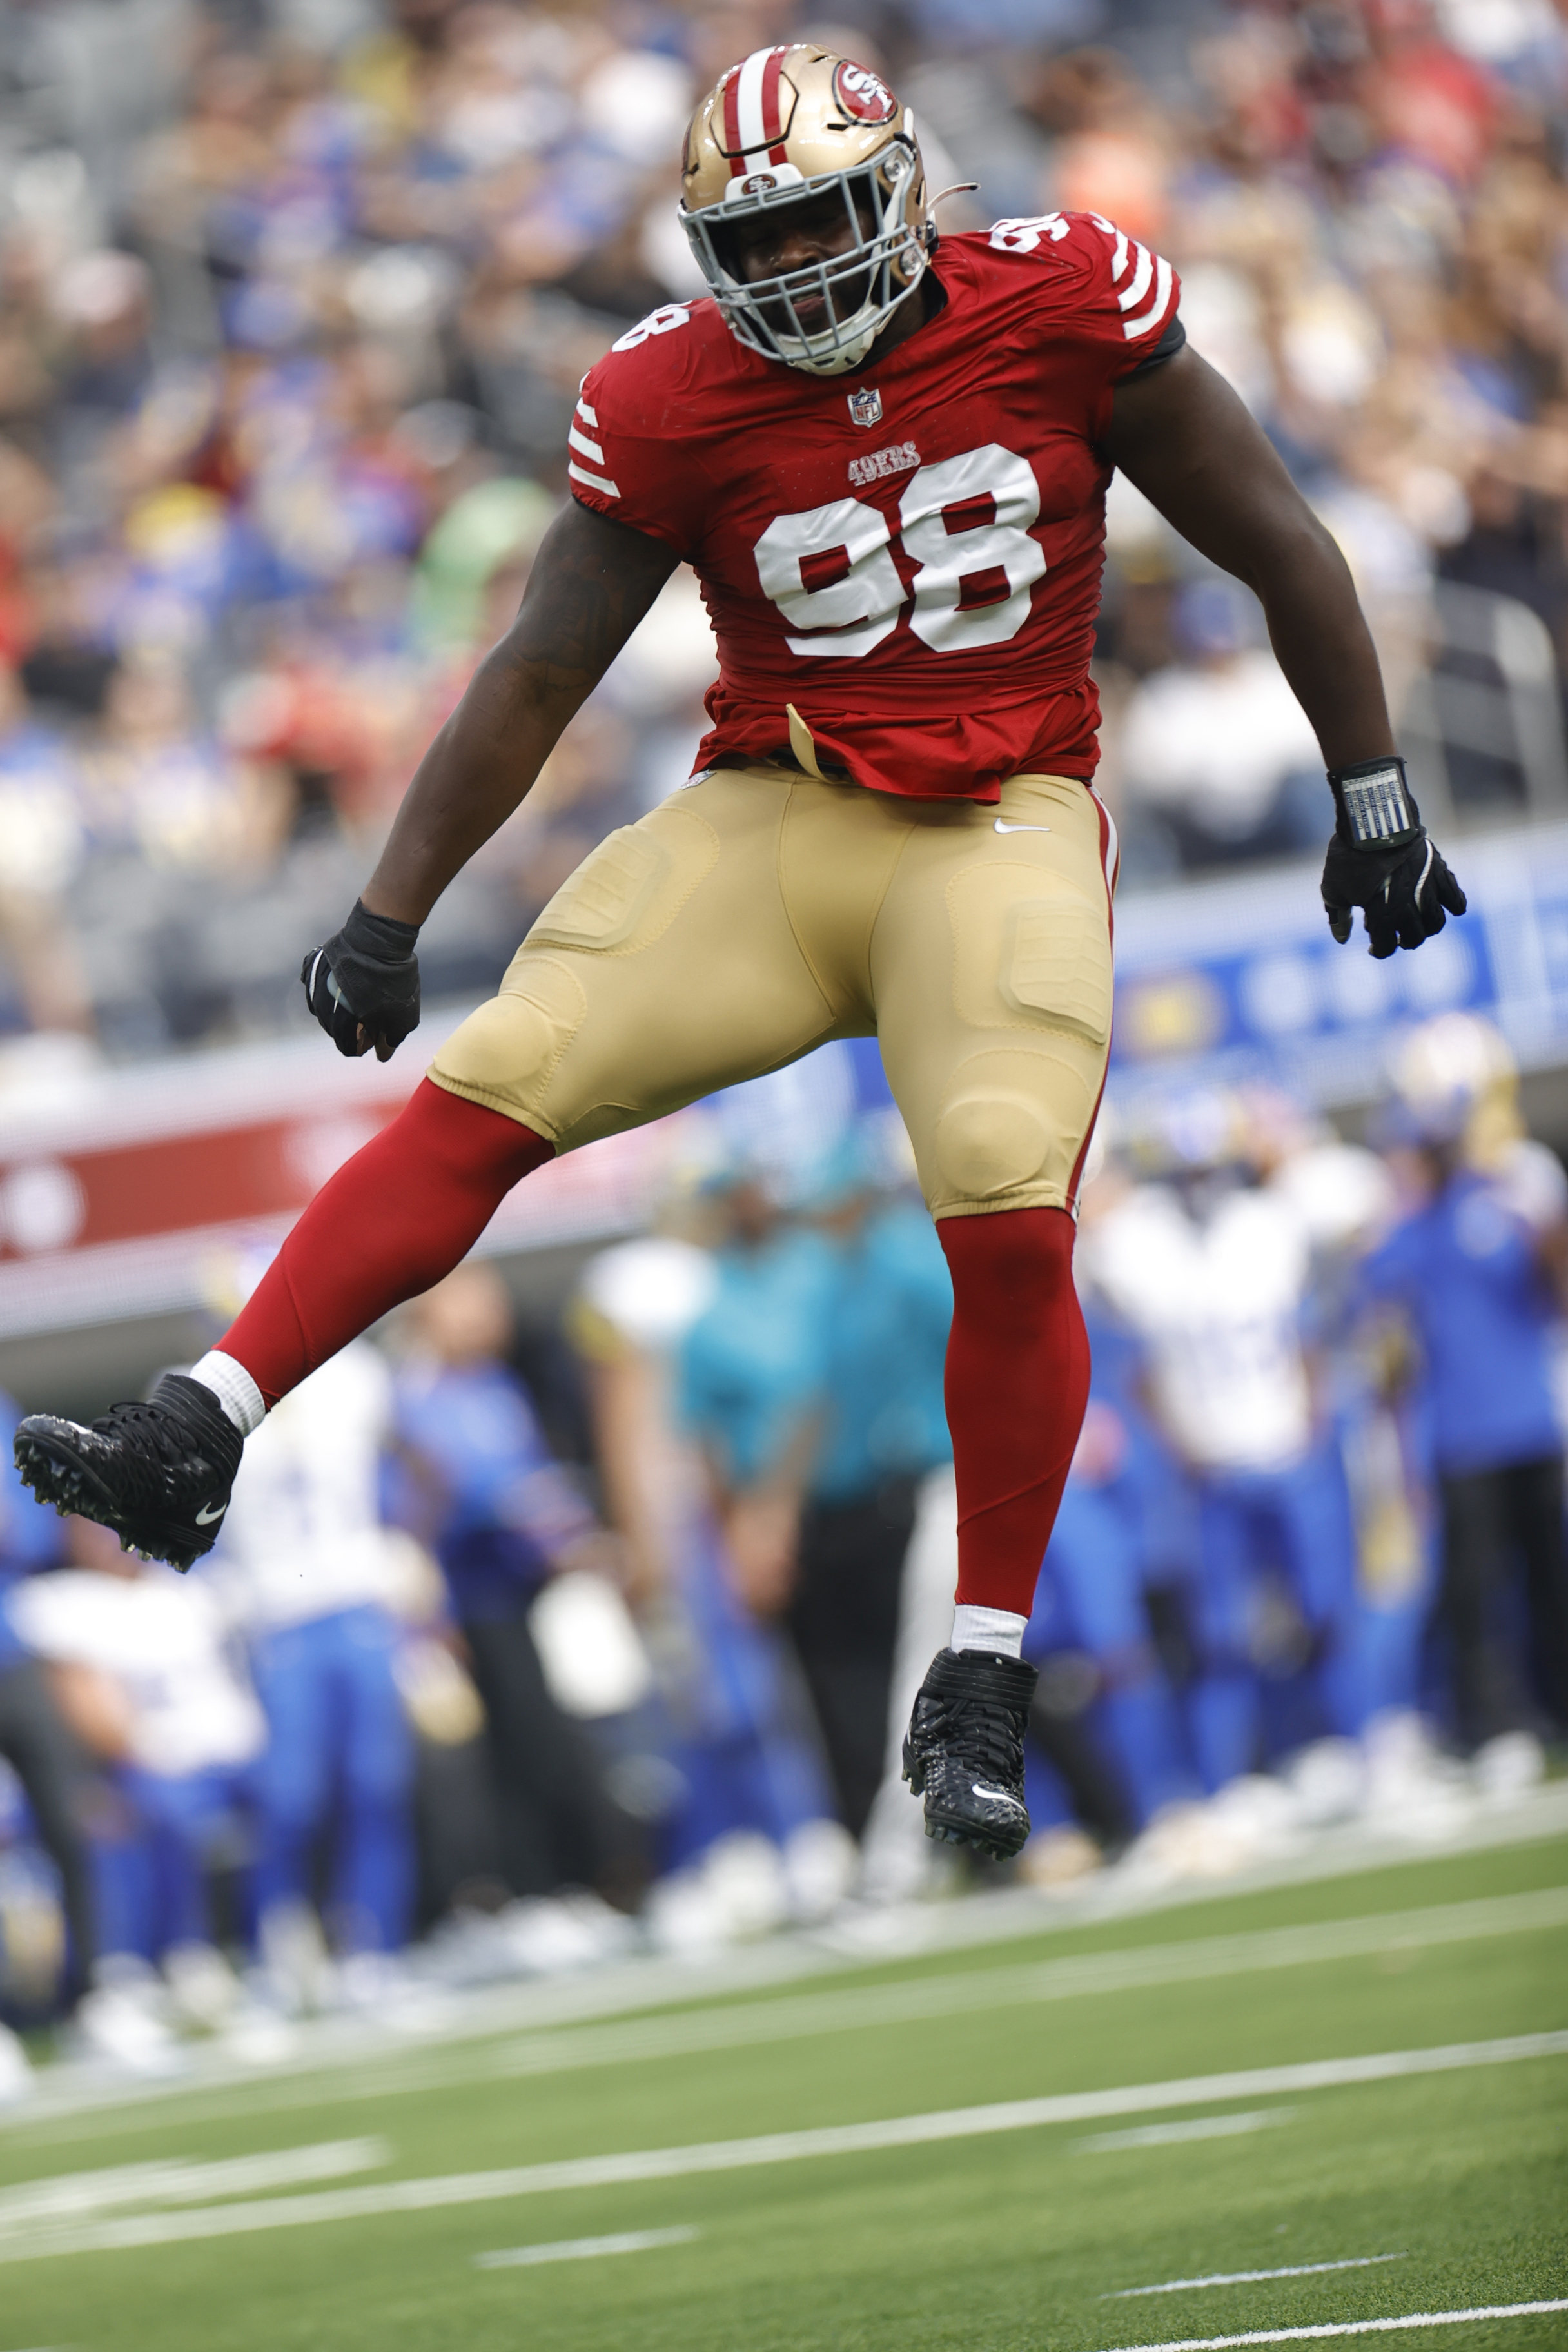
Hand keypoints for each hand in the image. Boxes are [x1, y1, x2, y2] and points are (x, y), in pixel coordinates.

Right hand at [301, 900, 420, 1059]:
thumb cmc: (391, 982)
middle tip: (376, 1008)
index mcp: (338, 1027)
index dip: (366, 1044)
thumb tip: (382, 1054)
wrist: (376, 939)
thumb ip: (390, 1041)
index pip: (349, 1048)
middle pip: (337, 1028)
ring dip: (345, 1004)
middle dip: (355, 1024)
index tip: (379, 1030)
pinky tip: (352, 977)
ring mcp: (313, 987)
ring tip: (366, 990)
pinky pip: (322, 983)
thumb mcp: (402, 1019)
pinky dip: (335, 985)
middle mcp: (320, 1010)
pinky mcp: (313, 967)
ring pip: (329, 1005)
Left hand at [1321, 756, 1466, 958]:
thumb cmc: (1348, 857)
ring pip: (1437, 922)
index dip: (1379, 950)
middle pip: (1415, 938)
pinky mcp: (1439, 872)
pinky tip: (1446, 907)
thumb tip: (1342, 938)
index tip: (1374, 948)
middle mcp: (1409, 908)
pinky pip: (1456, 897)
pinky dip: (1454, 905)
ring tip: (1417, 922)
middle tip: (1396, 935)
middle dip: (1404, 940)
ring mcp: (1427, 890)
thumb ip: (1338, 916)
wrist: (1373, 822)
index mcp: (1383, 917)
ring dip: (1427, 928)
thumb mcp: (1333, 889)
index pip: (1386, 948)